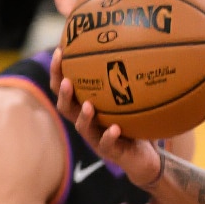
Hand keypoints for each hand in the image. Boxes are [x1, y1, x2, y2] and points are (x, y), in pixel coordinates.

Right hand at [51, 49, 163, 187]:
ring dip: (84, 116)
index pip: (65, 88)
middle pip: (66, 108)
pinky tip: (115, 128)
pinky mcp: (111, 153)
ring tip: (88, 105)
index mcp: (86, 108)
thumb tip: (136, 45)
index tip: (61, 51)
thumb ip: (129, 80)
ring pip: (82, 128)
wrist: (145, 158)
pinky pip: (107, 145)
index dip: (59, 72)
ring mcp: (97, 139)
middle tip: (67, 80)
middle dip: (63, 93)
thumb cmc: (136, 125)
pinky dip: (109, 136)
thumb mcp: (132, 100)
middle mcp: (87, 123)